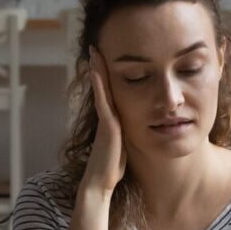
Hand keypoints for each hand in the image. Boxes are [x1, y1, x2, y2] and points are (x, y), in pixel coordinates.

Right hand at [81, 48, 126, 199]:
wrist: (101, 181)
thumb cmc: (112, 166)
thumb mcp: (122, 144)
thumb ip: (123, 134)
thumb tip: (136, 128)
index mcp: (111, 118)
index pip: (108, 91)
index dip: (105, 75)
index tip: (103, 58)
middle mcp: (106, 115)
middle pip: (102, 85)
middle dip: (98, 67)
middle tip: (94, 47)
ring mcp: (105, 118)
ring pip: (100, 89)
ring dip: (97, 70)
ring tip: (94, 51)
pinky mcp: (107, 124)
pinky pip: (103, 99)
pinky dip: (99, 84)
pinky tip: (97, 71)